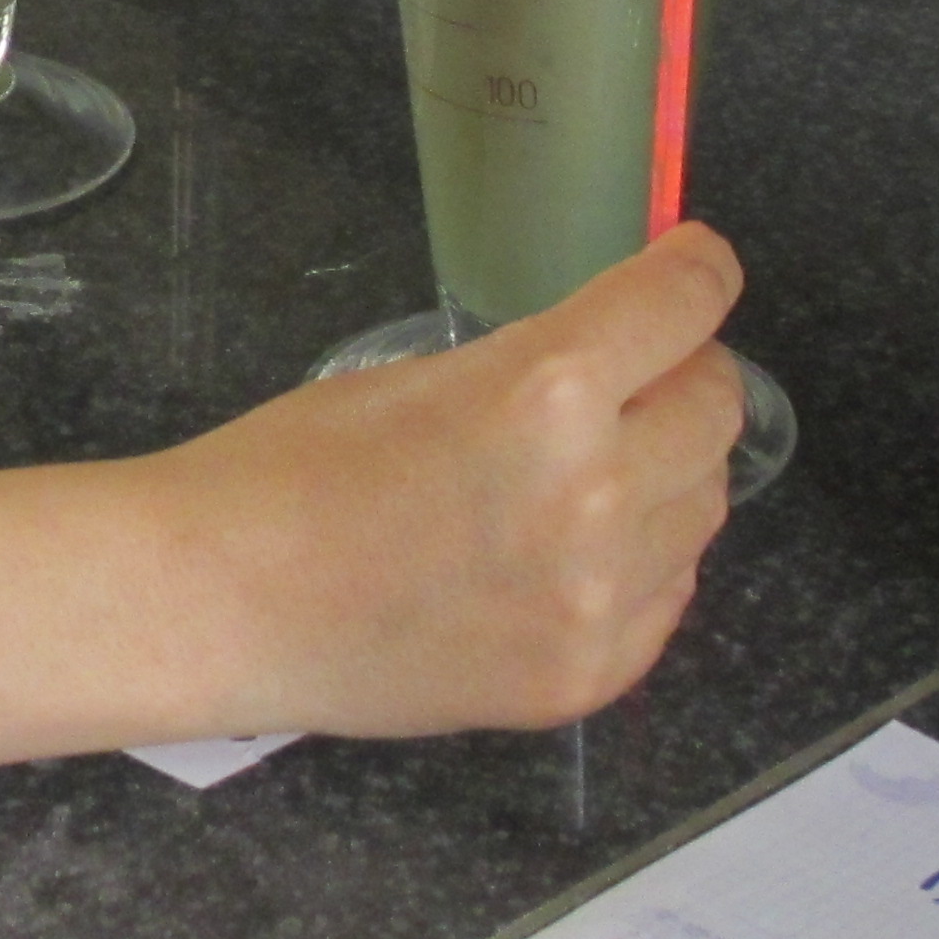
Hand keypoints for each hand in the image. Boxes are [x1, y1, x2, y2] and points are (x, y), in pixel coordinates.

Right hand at [161, 225, 746, 738]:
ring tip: (590, 477)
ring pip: (705, 508)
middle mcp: (600, 491)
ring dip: (667, 474)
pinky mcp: (587, 673)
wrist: (220, 603)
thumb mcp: (417, 378)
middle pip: (717, 407)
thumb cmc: (287, 470)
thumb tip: (617, 369)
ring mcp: (601, 596)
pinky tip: (566, 556)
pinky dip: (639, 566)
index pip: (682, 306)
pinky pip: (666, 598)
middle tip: (637, 378)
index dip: (699, 270)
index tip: (698, 264)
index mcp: (548, 391)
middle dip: (683, 375)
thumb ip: (535, 374)